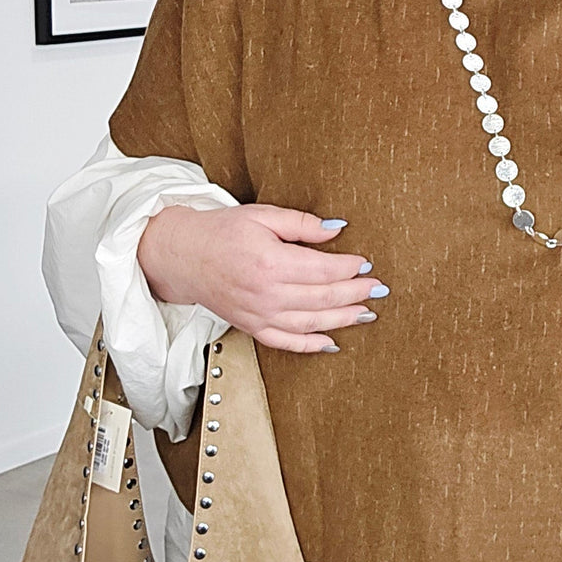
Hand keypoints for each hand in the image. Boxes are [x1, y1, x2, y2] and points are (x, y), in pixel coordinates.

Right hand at [137, 203, 388, 352]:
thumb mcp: (262, 216)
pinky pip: (286, 342)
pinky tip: (332, 341)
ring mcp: (258, 315)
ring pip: (311, 324)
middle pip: (323, 298)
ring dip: (343, 319)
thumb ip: (301, 224)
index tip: (366, 263)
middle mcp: (266, 293)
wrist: (183, 255)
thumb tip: (337, 230)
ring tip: (366, 313)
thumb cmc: (222, 231)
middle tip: (378, 288)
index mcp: (270, 262)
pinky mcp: (251, 327)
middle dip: (355, 293)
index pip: (323, 270)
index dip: (350, 268)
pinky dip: (311, 345)